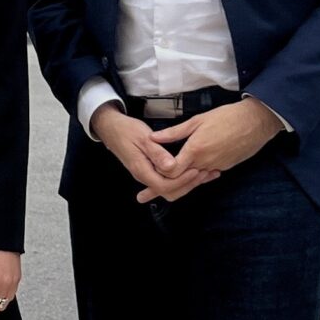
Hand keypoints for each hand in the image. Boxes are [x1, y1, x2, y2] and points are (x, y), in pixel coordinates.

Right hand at [91, 104, 211, 204]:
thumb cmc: (127, 130)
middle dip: (189, 185)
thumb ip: (158, 153)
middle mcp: (145, 176)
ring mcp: (148, 175)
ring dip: (188, 183)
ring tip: (207, 173)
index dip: (182, 180)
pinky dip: (183, 179)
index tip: (196, 170)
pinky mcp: (152, 171)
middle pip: (169, 191)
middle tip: (206, 173)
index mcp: (142, 170)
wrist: (112, 128)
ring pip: (170, 188)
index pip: (165, 185)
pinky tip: (196, 172)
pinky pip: (168, 180)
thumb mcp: (143, 138)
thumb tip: (171, 167)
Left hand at [153, 98, 284, 185]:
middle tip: (142, 196)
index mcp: (195, 150)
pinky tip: (188, 175)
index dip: (159, 172)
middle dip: (160, 188)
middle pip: (179, 181)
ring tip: (163, 188)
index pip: (171, 171)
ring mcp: (216, 166)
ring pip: (193, 180)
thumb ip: (174, 132)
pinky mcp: (225, 167)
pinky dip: (196, 177)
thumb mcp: (198, 120)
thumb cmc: (228, 117)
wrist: (257, 122)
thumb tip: (153, 137)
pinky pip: (206, 175)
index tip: (149, 173)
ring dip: (179, 183)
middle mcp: (205, 162)